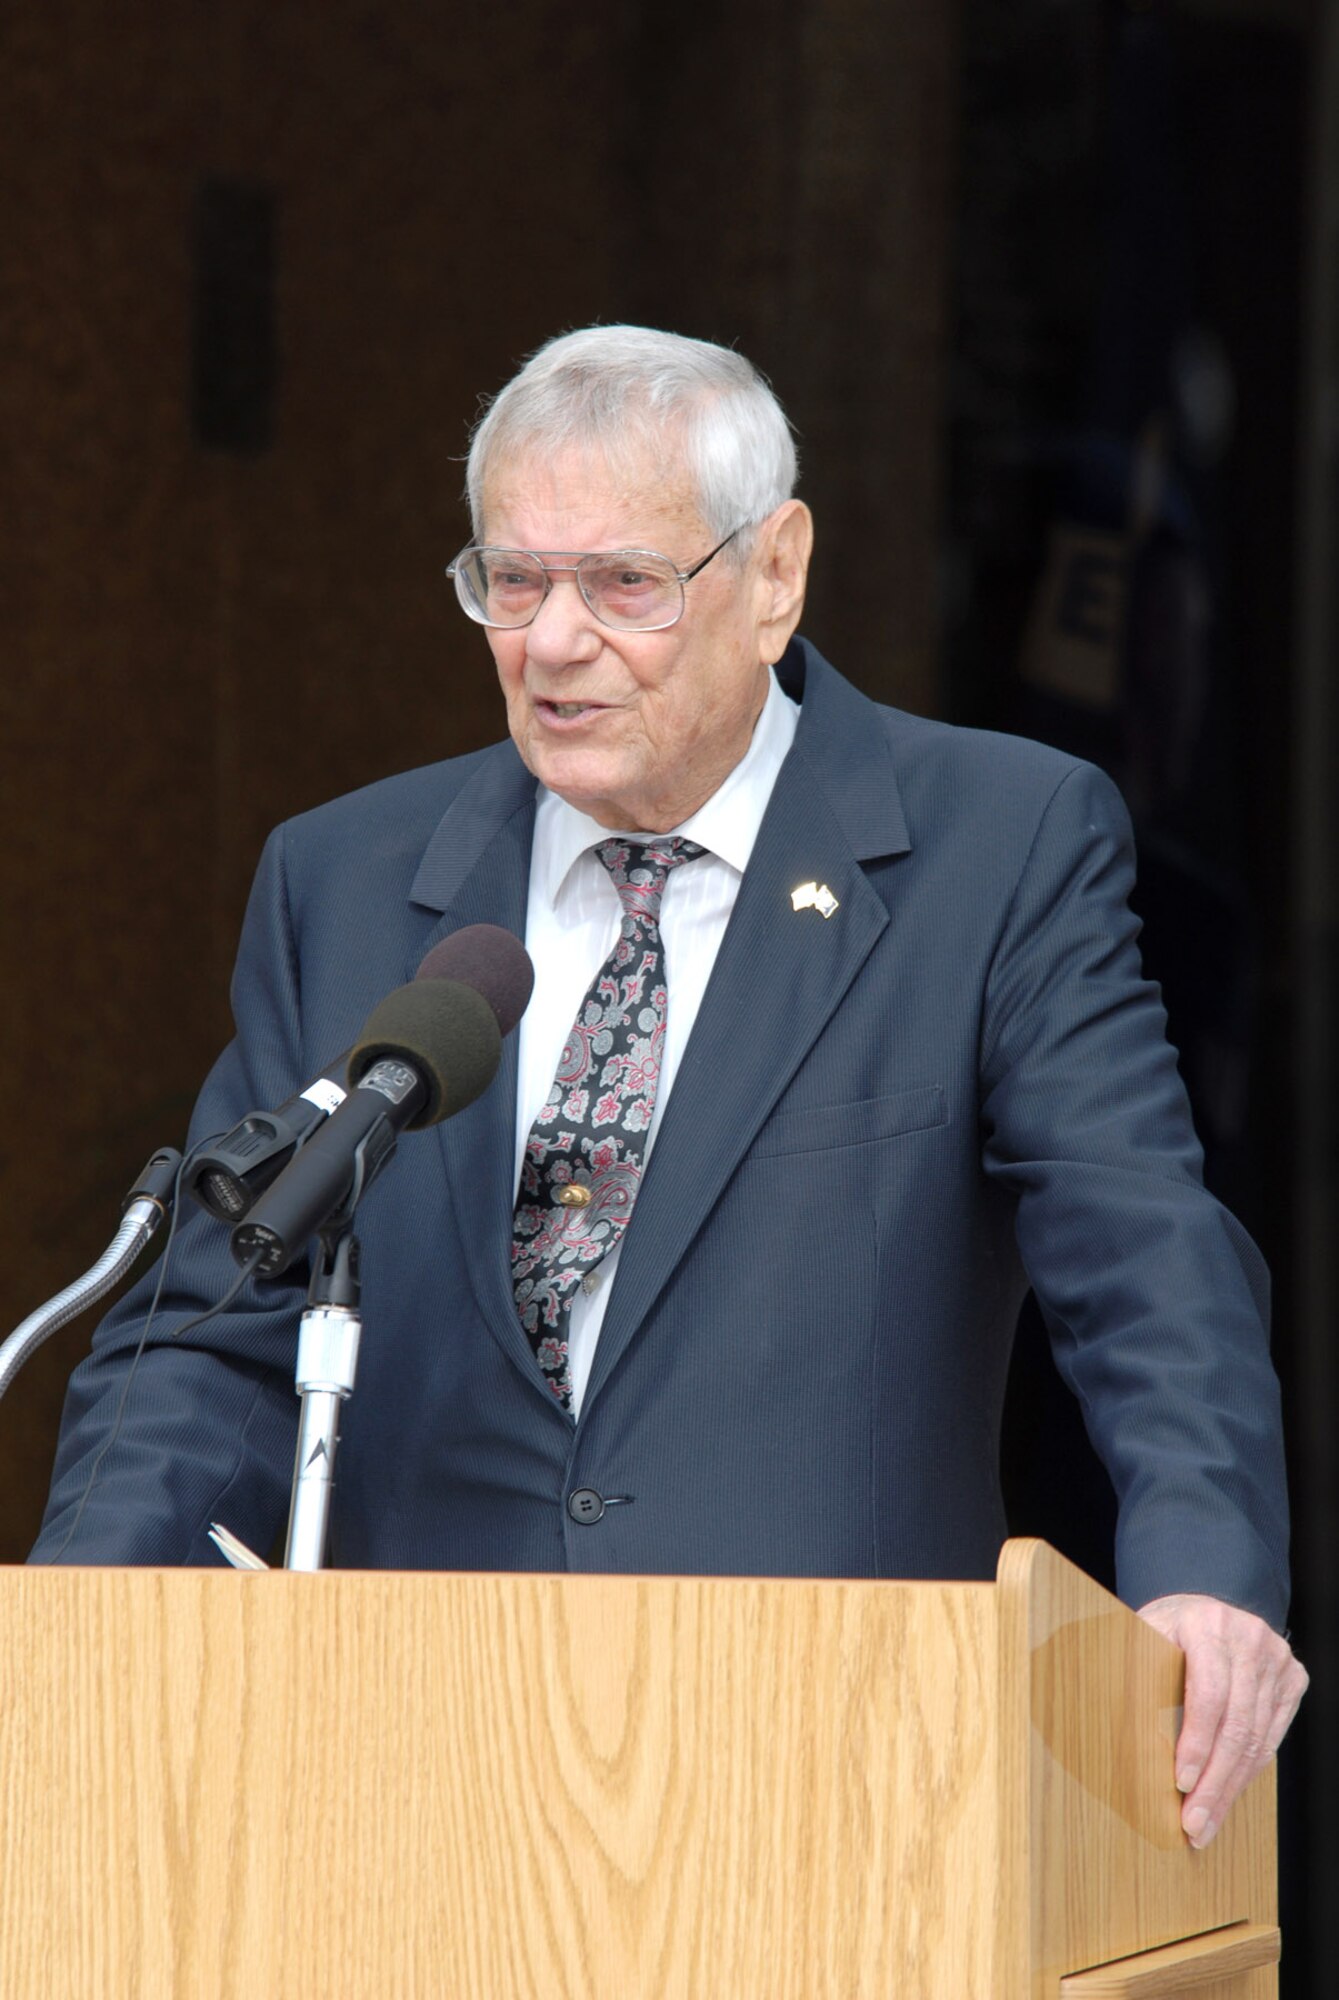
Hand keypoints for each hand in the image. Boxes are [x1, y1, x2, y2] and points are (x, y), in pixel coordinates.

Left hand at [1136, 1593, 1307, 1848]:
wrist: (1201, 1611)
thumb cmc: (1163, 1631)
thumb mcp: (1140, 1639)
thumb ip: (1135, 1679)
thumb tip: (1124, 1746)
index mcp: (1207, 1622)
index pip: (1209, 1693)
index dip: (1196, 1743)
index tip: (1180, 1783)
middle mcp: (1249, 1637)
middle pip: (1237, 1725)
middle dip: (1213, 1783)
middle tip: (1192, 1824)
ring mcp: (1276, 1659)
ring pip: (1256, 1740)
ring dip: (1229, 1788)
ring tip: (1205, 1823)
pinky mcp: (1292, 1680)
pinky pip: (1270, 1739)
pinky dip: (1246, 1774)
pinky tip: (1226, 1797)